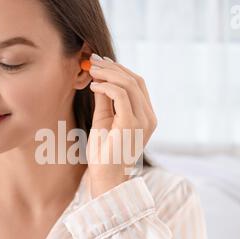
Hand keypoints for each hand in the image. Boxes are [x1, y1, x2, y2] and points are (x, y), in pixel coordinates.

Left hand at [86, 54, 157, 197]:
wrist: (106, 176)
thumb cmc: (105, 152)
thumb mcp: (104, 119)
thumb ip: (105, 100)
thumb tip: (99, 78)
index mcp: (146, 116)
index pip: (137, 84)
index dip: (119, 70)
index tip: (100, 62)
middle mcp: (149, 117)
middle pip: (135, 80)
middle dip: (113, 67)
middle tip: (92, 60)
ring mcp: (143, 120)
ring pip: (129, 84)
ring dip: (108, 74)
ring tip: (91, 70)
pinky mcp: (132, 123)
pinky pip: (121, 95)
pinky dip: (106, 87)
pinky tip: (93, 87)